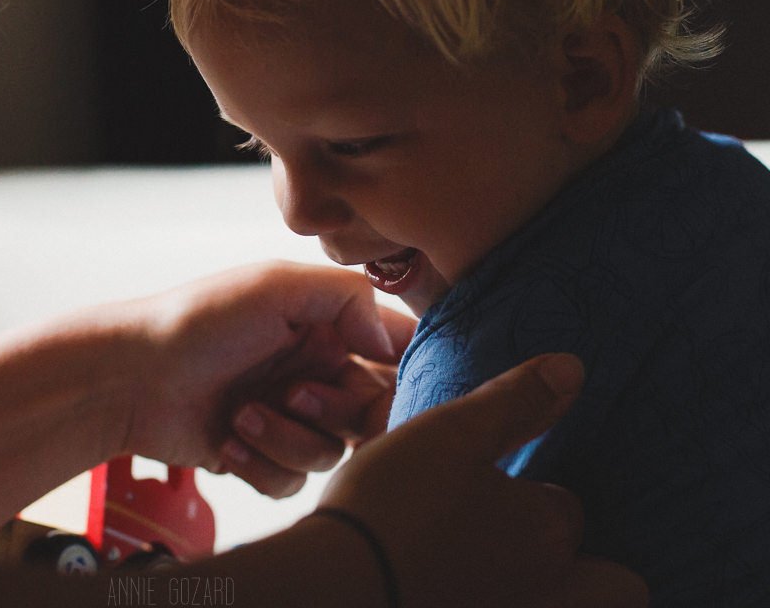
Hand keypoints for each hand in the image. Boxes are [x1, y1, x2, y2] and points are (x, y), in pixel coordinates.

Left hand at [122, 260, 402, 496]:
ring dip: (287, 437)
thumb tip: (392, 345)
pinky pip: (292, 481)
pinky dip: (261, 462)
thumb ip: (348, 297)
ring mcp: (288, 416)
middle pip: (373, 414)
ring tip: (243, 413)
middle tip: (294, 393)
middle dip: (335, 409)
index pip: (395, 352)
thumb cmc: (200, 320)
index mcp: (327, 326)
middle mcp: (314, 371)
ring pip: (331, 453)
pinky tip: (227, 438)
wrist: (132, 376)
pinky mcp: (261, 455)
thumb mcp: (276, 285)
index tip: (384, 378)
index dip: (404, 371)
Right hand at [318, 353, 647, 607]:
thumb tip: (574, 368)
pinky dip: (491, 596)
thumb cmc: (395, 505)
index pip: (569, 508)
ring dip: (545, 584)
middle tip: (536, 540)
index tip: (496, 480)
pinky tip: (460, 583)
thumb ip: (516, 402)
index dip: (538, 493)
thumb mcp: (453, 435)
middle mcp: (547, 590)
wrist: (333, 588)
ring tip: (500, 562)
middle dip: (596, 567)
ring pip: (563, 603)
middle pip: (617, 587)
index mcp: (548, 533)